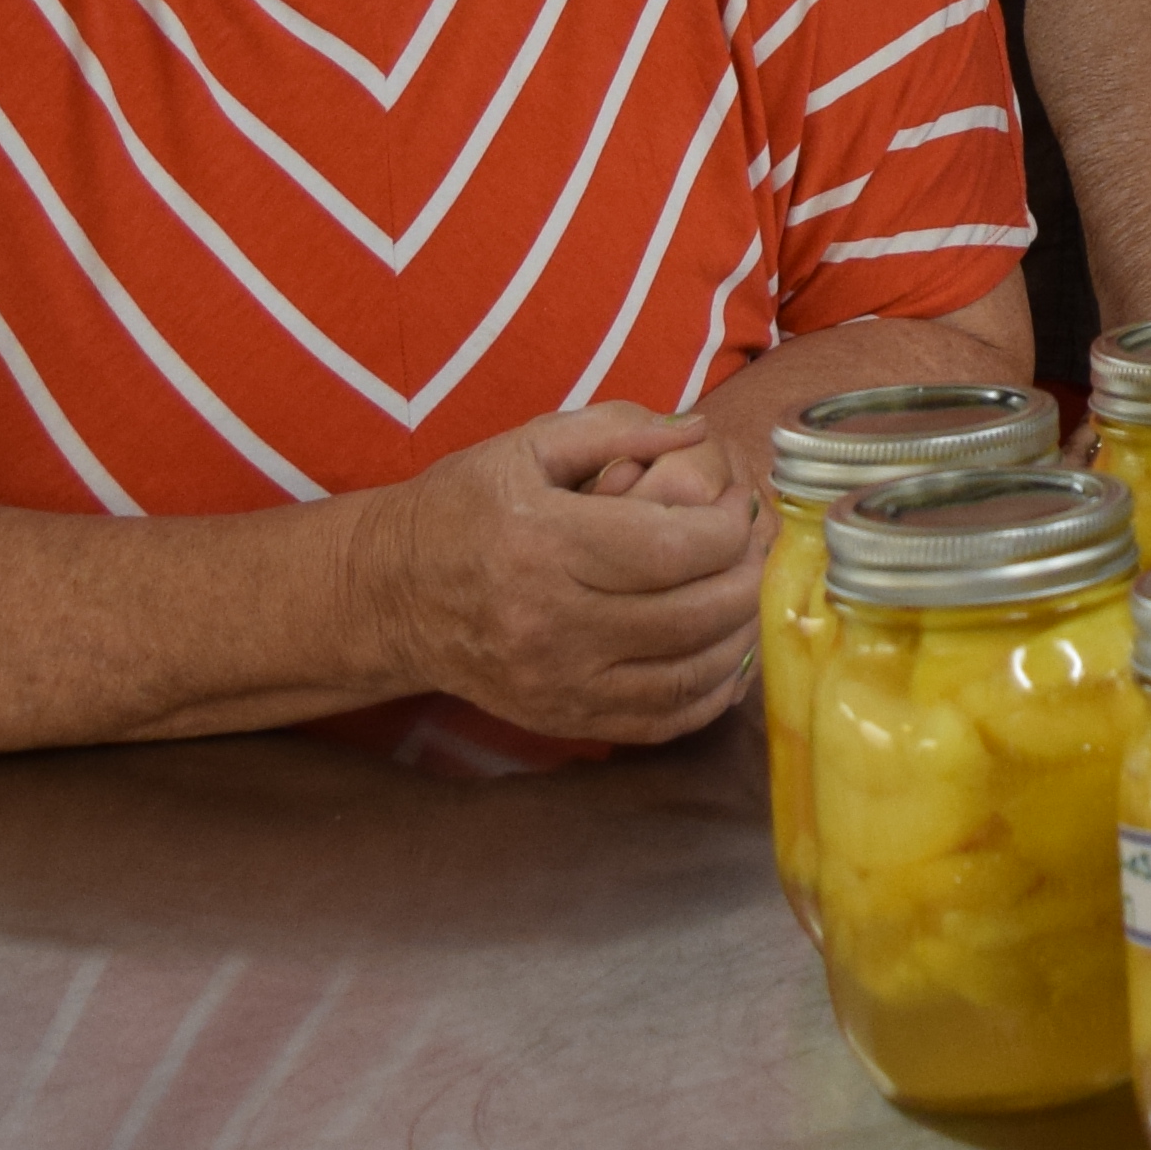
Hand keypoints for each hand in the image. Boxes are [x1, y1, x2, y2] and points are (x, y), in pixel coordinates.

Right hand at [352, 404, 766, 746]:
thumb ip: (617, 428)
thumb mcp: (526, 446)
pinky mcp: (561, 718)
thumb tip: (700, 430)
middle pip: (694, 613)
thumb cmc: (462, 508)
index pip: (675, 548)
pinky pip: (662, 721)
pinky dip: (712, 692)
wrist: (390, 595)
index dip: (730, 527)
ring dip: (742, 634)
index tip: (740, 505)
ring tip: (753, 592)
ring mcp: (558, 681)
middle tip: (760, 548)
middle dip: (749, 577)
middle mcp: (552, 622)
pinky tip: (728, 654)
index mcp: (546, 544)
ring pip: (688, 673)